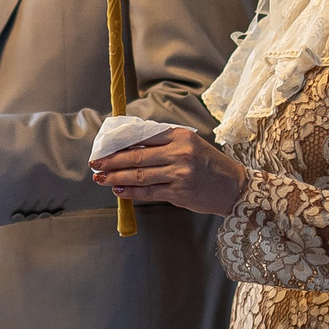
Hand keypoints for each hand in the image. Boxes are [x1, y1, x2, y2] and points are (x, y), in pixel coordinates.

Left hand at [91, 128, 246, 216]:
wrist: (233, 187)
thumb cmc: (208, 165)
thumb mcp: (189, 145)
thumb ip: (163, 143)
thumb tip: (128, 146)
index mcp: (180, 136)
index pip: (142, 137)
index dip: (120, 142)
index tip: (103, 147)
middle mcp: (180, 153)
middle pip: (137, 156)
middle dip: (111, 160)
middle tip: (95, 163)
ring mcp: (180, 173)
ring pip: (139, 175)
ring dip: (116, 176)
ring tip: (100, 178)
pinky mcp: (179, 192)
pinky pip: (148, 191)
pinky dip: (130, 191)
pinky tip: (118, 189)